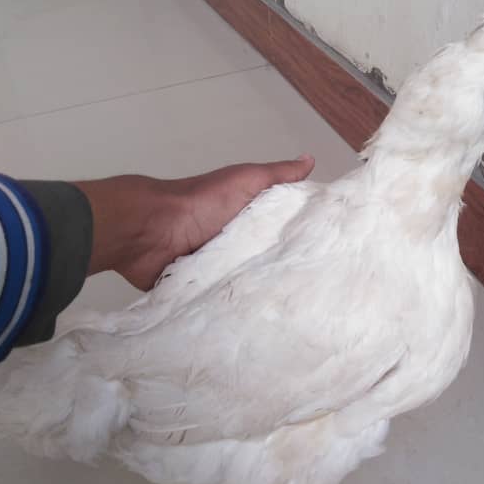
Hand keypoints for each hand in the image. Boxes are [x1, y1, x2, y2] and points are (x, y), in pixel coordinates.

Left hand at [75, 157, 314, 289]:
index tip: (331, 253)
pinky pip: (221, 303)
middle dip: (286, 272)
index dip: (304, 237)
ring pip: (246, 283)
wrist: (151, 230)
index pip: (282, 228)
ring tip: (292, 312)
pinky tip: (257, 324)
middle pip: (267, 259)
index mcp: (247, 216)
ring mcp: (216, 267)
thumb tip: (310, 159)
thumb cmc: (201, 202)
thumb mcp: (245, 181)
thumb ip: (277, 174)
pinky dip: (233, 310)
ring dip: (260, 293)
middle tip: (316, 291)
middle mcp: (234, 241)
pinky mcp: (199, 290)